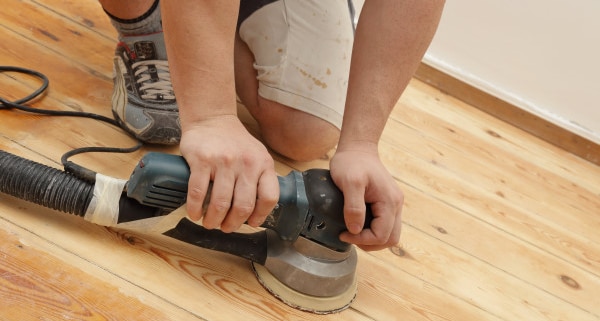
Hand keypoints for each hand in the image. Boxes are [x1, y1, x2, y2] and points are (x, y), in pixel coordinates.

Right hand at [179, 115, 278, 231]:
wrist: (212, 118)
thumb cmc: (234, 141)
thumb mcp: (257, 155)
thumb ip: (259, 178)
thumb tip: (255, 211)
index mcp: (263, 163)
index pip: (269, 197)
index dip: (260, 215)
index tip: (251, 223)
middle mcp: (246, 163)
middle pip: (243, 206)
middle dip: (233, 223)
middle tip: (225, 227)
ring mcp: (224, 162)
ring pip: (220, 203)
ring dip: (213, 220)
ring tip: (209, 223)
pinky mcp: (202, 160)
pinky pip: (198, 193)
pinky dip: (195, 209)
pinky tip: (194, 213)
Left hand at [329, 144, 402, 250]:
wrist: (358, 148)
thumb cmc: (352, 162)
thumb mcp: (349, 182)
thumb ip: (354, 206)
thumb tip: (355, 230)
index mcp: (389, 202)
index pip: (382, 235)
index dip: (362, 240)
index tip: (343, 233)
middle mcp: (396, 204)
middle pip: (390, 239)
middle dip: (370, 243)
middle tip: (350, 236)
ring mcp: (394, 204)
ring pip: (390, 234)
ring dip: (372, 239)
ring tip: (353, 232)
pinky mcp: (388, 202)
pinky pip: (386, 225)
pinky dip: (373, 230)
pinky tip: (358, 224)